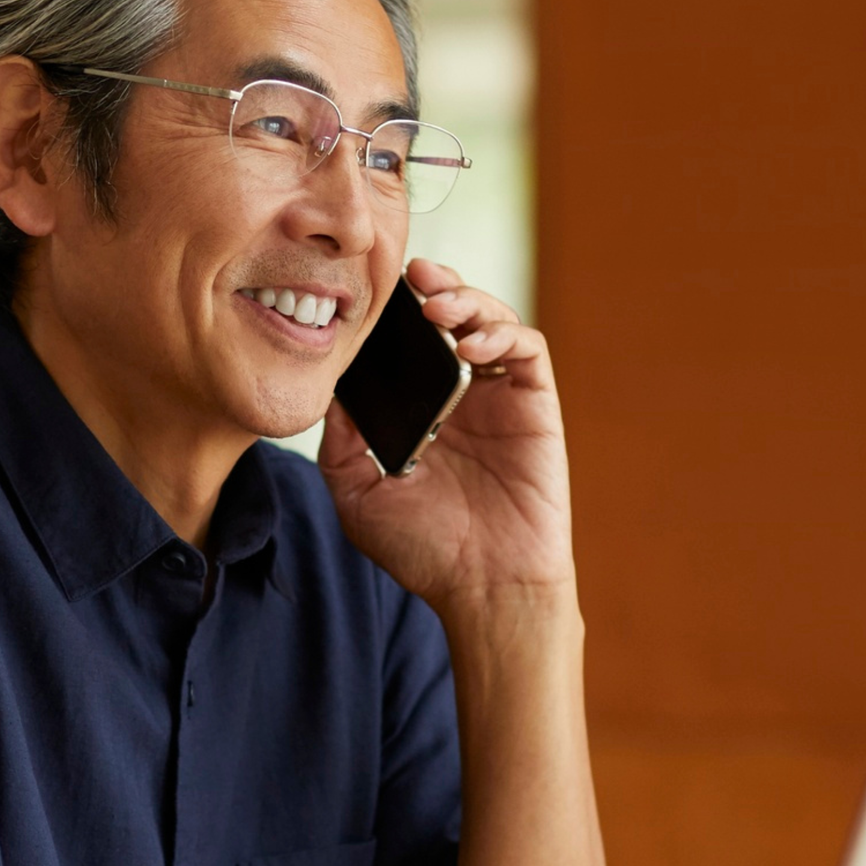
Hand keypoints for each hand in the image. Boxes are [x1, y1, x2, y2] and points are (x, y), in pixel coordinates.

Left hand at [318, 259, 571, 617]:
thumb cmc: (426, 551)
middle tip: (411, 278)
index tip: (368, 293)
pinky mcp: (536, 405)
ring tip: (438, 304)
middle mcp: (462, 396)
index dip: (395, 312)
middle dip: (434, 288)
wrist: (484, 588)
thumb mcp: (359, 496)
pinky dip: (502, 332)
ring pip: (491, 320)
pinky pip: (527, 349)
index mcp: (422, 411)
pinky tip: (471, 344)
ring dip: (467, 300)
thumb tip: (329, 393)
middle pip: (452, 317)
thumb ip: (339, 446)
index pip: (410, 343)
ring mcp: (501, 398)